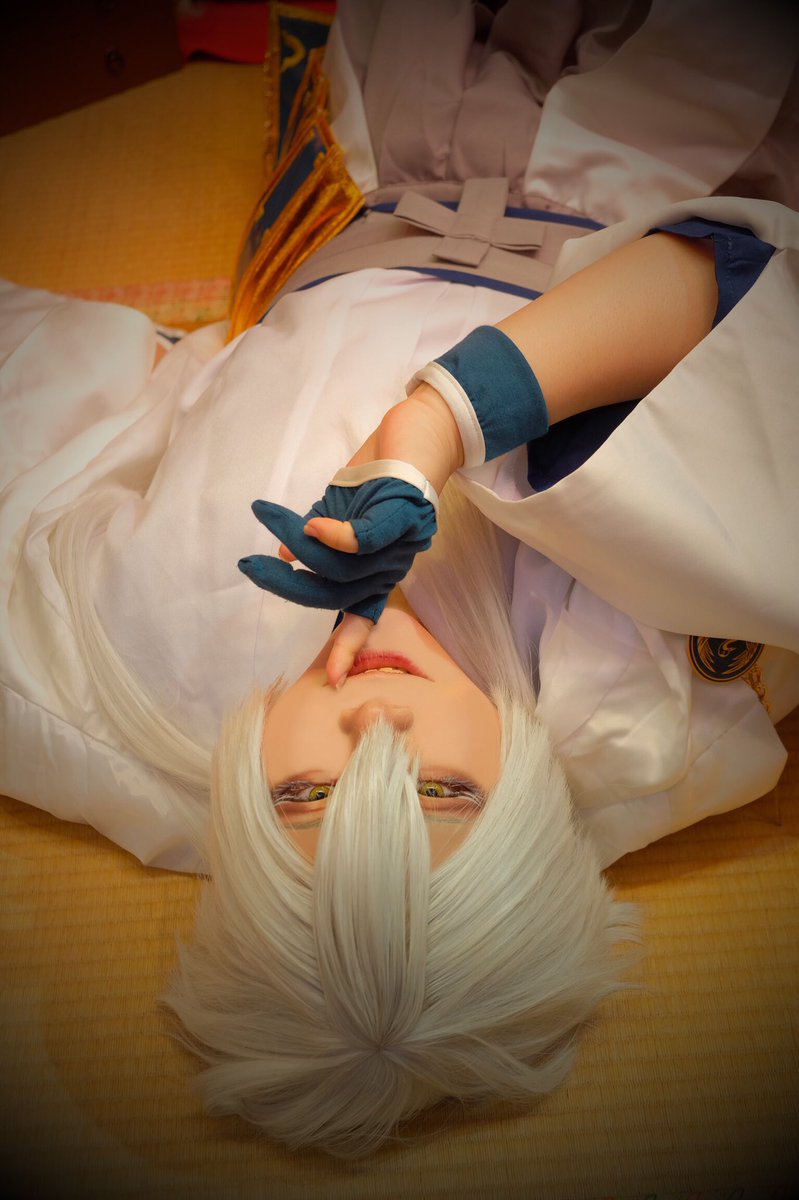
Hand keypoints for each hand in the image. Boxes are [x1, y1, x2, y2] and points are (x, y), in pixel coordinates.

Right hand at [238, 383, 463, 682]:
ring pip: (345, 564)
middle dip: (289, 586)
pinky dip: (339, 535)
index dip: (346, 648)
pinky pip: (370, 537)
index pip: (363, 615)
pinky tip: (313, 524)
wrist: (424, 429)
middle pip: (337, 592)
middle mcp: (393, 564)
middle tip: (250, 569)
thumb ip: (316, 538)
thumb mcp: (341, 509)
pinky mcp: (406, 512)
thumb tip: (286, 557)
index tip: (330, 679)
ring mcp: (402, 541)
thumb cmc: (381, 472)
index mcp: (379, 570)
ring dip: (301, 545)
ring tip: (269, 519)